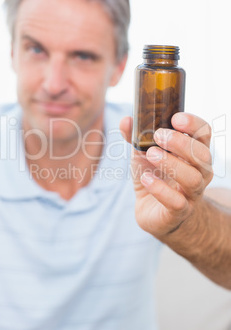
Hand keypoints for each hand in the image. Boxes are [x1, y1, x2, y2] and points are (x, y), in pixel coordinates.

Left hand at [120, 112, 213, 238]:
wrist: (152, 210)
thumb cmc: (154, 175)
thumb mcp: (143, 153)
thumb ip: (135, 136)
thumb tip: (126, 120)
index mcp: (193, 153)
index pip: (204, 134)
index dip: (194, 125)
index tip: (175, 118)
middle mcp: (199, 172)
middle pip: (202, 155)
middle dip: (181, 143)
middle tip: (159, 135)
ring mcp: (192, 194)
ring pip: (193, 178)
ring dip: (171, 163)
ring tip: (150, 154)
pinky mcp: (179, 212)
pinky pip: (177, 202)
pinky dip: (160, 189)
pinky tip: (146, 179)